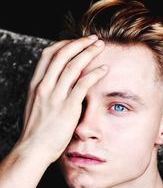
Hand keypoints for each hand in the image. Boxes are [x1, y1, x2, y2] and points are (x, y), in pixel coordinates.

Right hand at [17, 36, 106, 164]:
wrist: (33, 149)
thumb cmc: (36, 130)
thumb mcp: (35, 105)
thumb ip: (45, 92)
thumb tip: (56, 83)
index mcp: (35, 84)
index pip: (48, 54)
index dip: (64, 44)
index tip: (76, 43)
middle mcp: (44, 86)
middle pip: (62, 54)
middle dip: (79, 42)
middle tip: (93, 38)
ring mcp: (55, 95)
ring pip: (73, 65)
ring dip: (89, 52)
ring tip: (101, 46)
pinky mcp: (68, 107)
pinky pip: (83, 84)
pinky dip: (95, 73)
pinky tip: (105, 69)